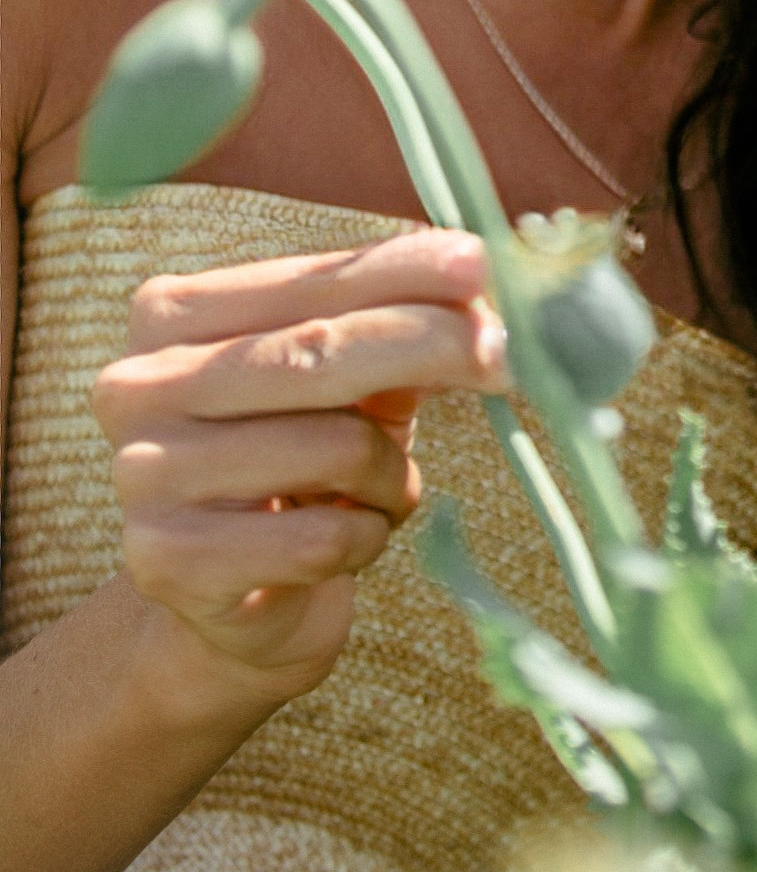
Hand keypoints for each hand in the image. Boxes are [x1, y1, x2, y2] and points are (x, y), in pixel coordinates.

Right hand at [92, 227, 507, 702]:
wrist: (238, 606)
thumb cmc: (302, 461)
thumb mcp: (348, 377)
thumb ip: (397, 317)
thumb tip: (480, 278)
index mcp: (170, 314)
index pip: (309, 281)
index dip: (402, 272)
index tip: (481, 265)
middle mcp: (137, 386)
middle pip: (318, 354)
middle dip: (430, 345)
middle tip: (503, 355)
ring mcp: (142, 476)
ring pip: (333, 449)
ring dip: (392, 474)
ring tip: (380, 491)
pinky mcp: (164, 562)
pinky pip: (321, 540)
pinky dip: (365, 538)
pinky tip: (348, 540)